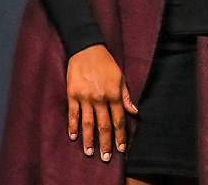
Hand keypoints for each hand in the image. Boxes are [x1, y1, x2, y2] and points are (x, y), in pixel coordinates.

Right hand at [66, 45, 136, 160]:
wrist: (86, 49)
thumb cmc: (106, 63)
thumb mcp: (120, 77)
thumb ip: (126, 96)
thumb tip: (134, 112)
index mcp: (113, 94)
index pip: (118, 120)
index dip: (120, 135)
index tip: (120, 148)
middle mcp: (100, 98)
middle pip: (103, 125)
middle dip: (106, 142)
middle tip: (106, 157)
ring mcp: (85, 97)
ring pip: (88, 123)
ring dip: (89, 139)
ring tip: (89, 152)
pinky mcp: (73, 94)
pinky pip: (73, 114)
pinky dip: (73, 126)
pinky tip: (73, 136)